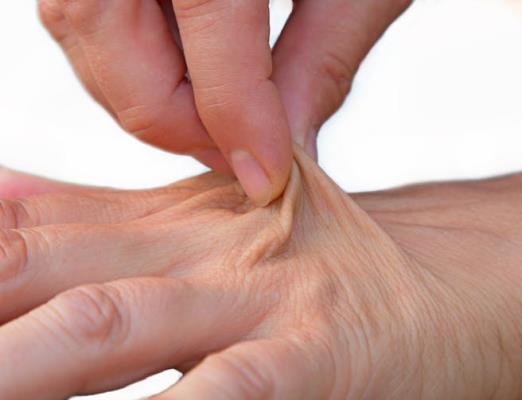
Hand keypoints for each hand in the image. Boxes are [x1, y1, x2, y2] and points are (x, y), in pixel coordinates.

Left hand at [1, 150, 521, 398]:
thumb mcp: (213, 225)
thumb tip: (1, 199)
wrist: (461, 273)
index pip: (35, 233)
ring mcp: (260, 298)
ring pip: (113, 324)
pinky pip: (229, 393)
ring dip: (31, 364)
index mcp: (176, 217)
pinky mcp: (320, 354)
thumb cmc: (337, 262)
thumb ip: (103, 218)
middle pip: (54, 275)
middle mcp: (205, 248)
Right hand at [37, 0, 412, 204]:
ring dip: (143, 93)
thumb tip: (286, 150)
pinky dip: (127, 57)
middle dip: (169, 119)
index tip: (267, 178)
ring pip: (78, 26)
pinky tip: (185, 71)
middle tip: (232, 152)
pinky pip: (81, 6)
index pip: (210, 33)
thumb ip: (321, 60)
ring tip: (212, 119)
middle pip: (102, 32)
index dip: (237, 122)